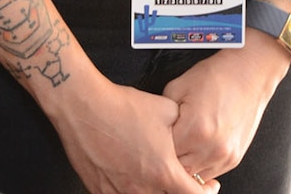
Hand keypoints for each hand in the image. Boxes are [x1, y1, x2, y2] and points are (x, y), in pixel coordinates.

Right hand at [50, 75, 210, 193]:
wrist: (84, 106)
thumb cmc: (121, 107)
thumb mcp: (166, 109)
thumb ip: (185, 128)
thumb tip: (193, 134)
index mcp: (163, 171)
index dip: (207, 191)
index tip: (207, 186)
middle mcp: (143, 187)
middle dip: (179, 190)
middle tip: (182, 180)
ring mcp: (120, 192)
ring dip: (156, 190)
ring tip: (155, 175)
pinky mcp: (101, 190)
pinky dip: (132, 191)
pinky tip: (133, 179)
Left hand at [162, 35, 290, 181]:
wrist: (248, 75)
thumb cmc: (216, 77)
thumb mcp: (178, 88)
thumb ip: (162, 114)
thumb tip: (154, 130)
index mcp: (194, 129)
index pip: (164, 154)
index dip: (155, 148)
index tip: (152, 142)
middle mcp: (211, 147)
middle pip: (178, 170)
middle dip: (169, 160)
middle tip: (164, 147)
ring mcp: (224, 156)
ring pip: (194, 177)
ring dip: (185, 166)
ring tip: (180, 149)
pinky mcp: (233, 159)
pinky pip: (210, 173)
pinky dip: (200, 165)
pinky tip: (195, 150)